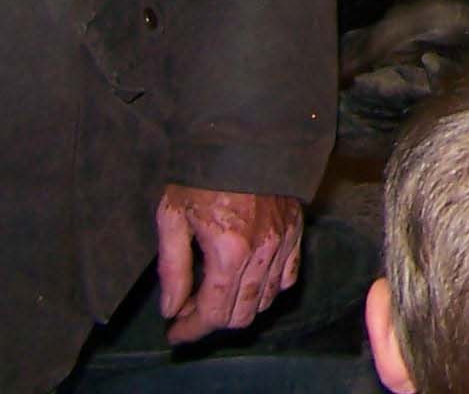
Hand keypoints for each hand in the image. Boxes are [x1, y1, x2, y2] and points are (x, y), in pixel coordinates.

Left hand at [157, 186, 303, 342]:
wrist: (243, 135)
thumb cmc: (202, 174)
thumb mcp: (173, 218)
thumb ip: (173, 269)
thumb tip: (172, 309)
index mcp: (229, 252)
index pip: (214, 313)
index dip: (191, 330)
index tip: (174, 332)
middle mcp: (262, 253)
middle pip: (242, 314)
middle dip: (211, 321)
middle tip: (189, 313)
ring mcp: (283, 242)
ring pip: (265, 300)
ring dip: (238, 306)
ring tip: (214, 294)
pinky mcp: (296, 230)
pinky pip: (288, 277)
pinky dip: (267, 288)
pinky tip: (246, 279)